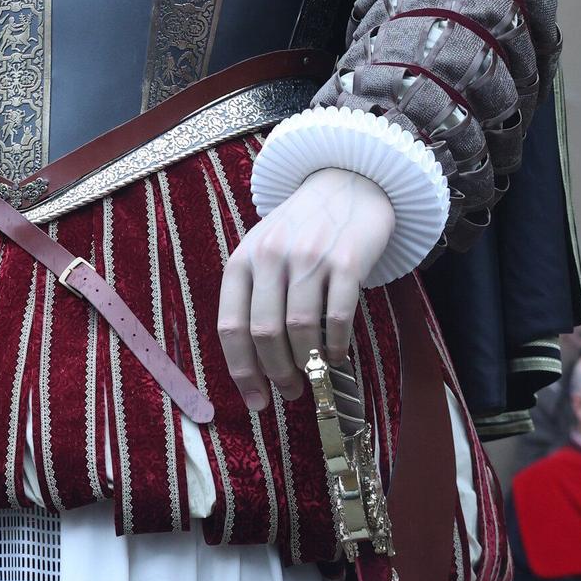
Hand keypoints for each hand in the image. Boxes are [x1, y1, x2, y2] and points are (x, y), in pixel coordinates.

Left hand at [217, 168, 394, 410]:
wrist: (347, 178)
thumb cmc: (301, 226)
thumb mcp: (264, 249)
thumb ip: (255, 295)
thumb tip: (255, 363)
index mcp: (244, 258)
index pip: (232, 326)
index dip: (242, 372)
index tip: (256, 401)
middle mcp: (272, 256)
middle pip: (265, 334)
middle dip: (277, 374)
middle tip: (291, 391)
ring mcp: (310, 256)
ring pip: (300, 330)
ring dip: (308, 364)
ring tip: (314, 374)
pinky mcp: (348, 260)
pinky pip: (337, 317)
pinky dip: (337, 346)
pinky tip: (338, 353)